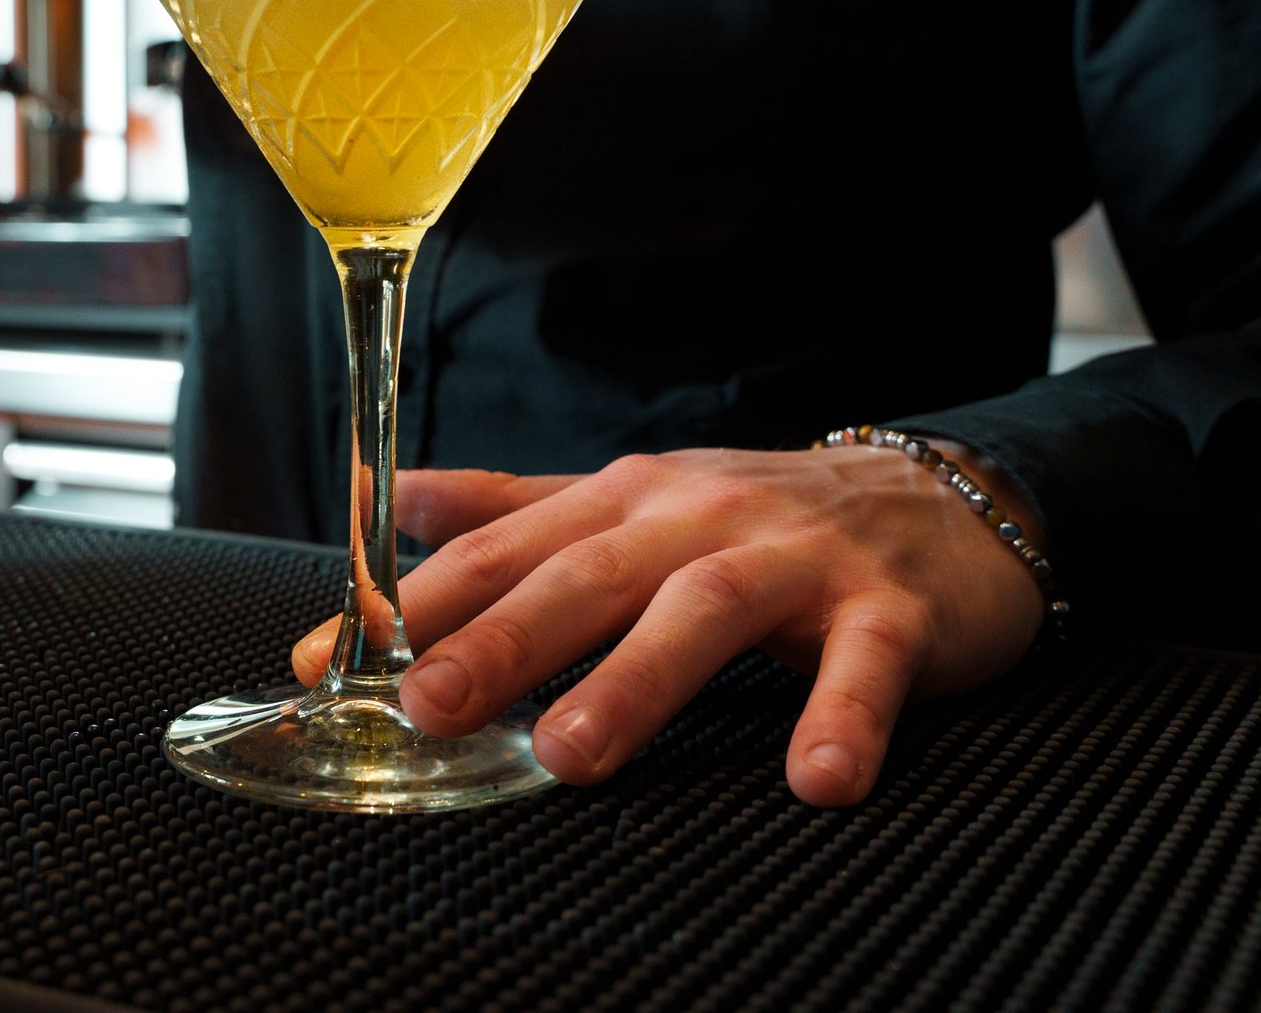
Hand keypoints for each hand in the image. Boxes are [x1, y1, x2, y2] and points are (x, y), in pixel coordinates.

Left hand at [291, 444, 1049, 805]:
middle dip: (501, 640)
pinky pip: (865, 664)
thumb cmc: (761, 514)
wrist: (946, 494)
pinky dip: (841, 716)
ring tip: (572, 756)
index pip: (499, 551)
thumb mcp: (628, 499)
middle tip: (427, 707)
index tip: (326, 658)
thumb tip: (385, 498)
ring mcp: (793, 559)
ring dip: (636, 682)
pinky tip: (815, 779)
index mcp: (621, 500)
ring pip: (703, 612)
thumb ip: (509, 508)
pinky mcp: (891, 607)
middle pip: (586, 575)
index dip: (410, 604)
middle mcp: (695, 519)